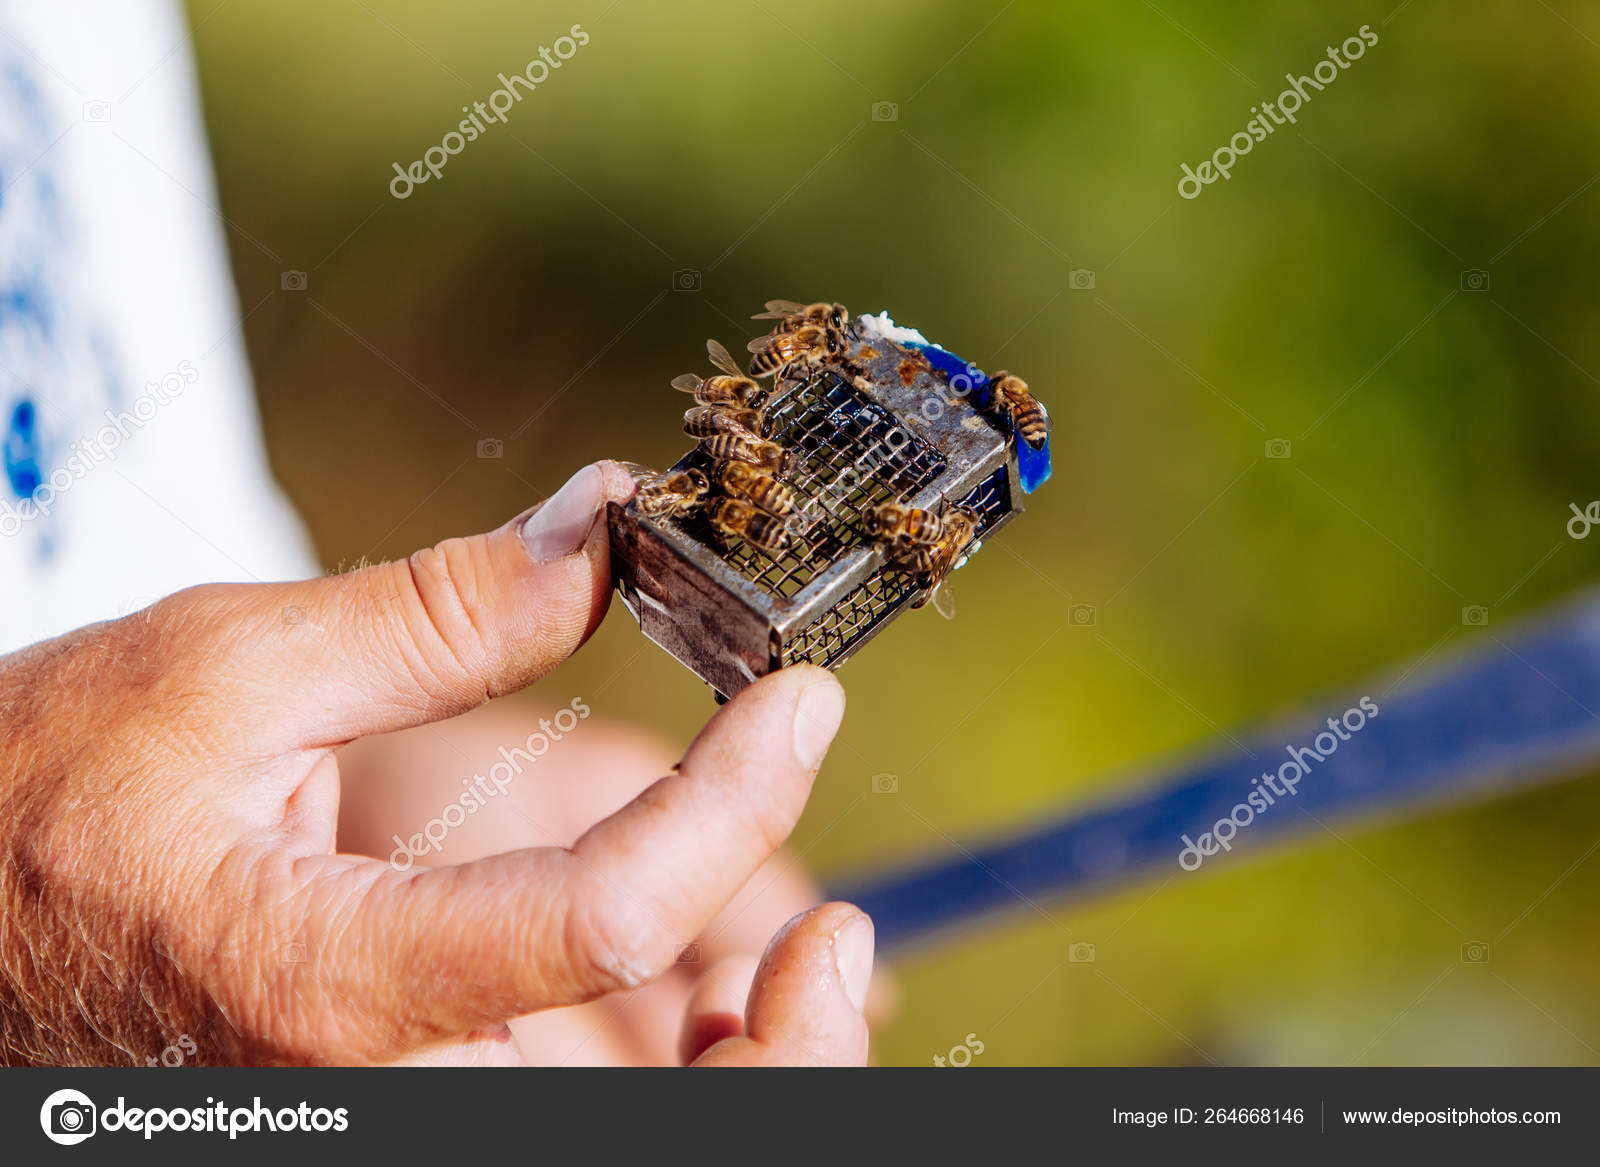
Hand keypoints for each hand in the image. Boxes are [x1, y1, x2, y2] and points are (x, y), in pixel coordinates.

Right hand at [0, 462, 865, 1064]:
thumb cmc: (32, 798)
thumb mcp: (223, 668)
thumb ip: (439, 612)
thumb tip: (601, 529)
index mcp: (328, 979)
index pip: (600, 914)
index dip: (731, 800)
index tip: (796, 700)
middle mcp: (374, 1081)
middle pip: (647, 1104)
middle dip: (784, 1041)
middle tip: (844, 931)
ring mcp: (385, 1101)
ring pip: (627, 1115)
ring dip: (746, 1063)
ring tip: (804, 952)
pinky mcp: (392, 1088)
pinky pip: (567, 1097)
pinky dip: (672, 1062)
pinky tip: (713, 988)